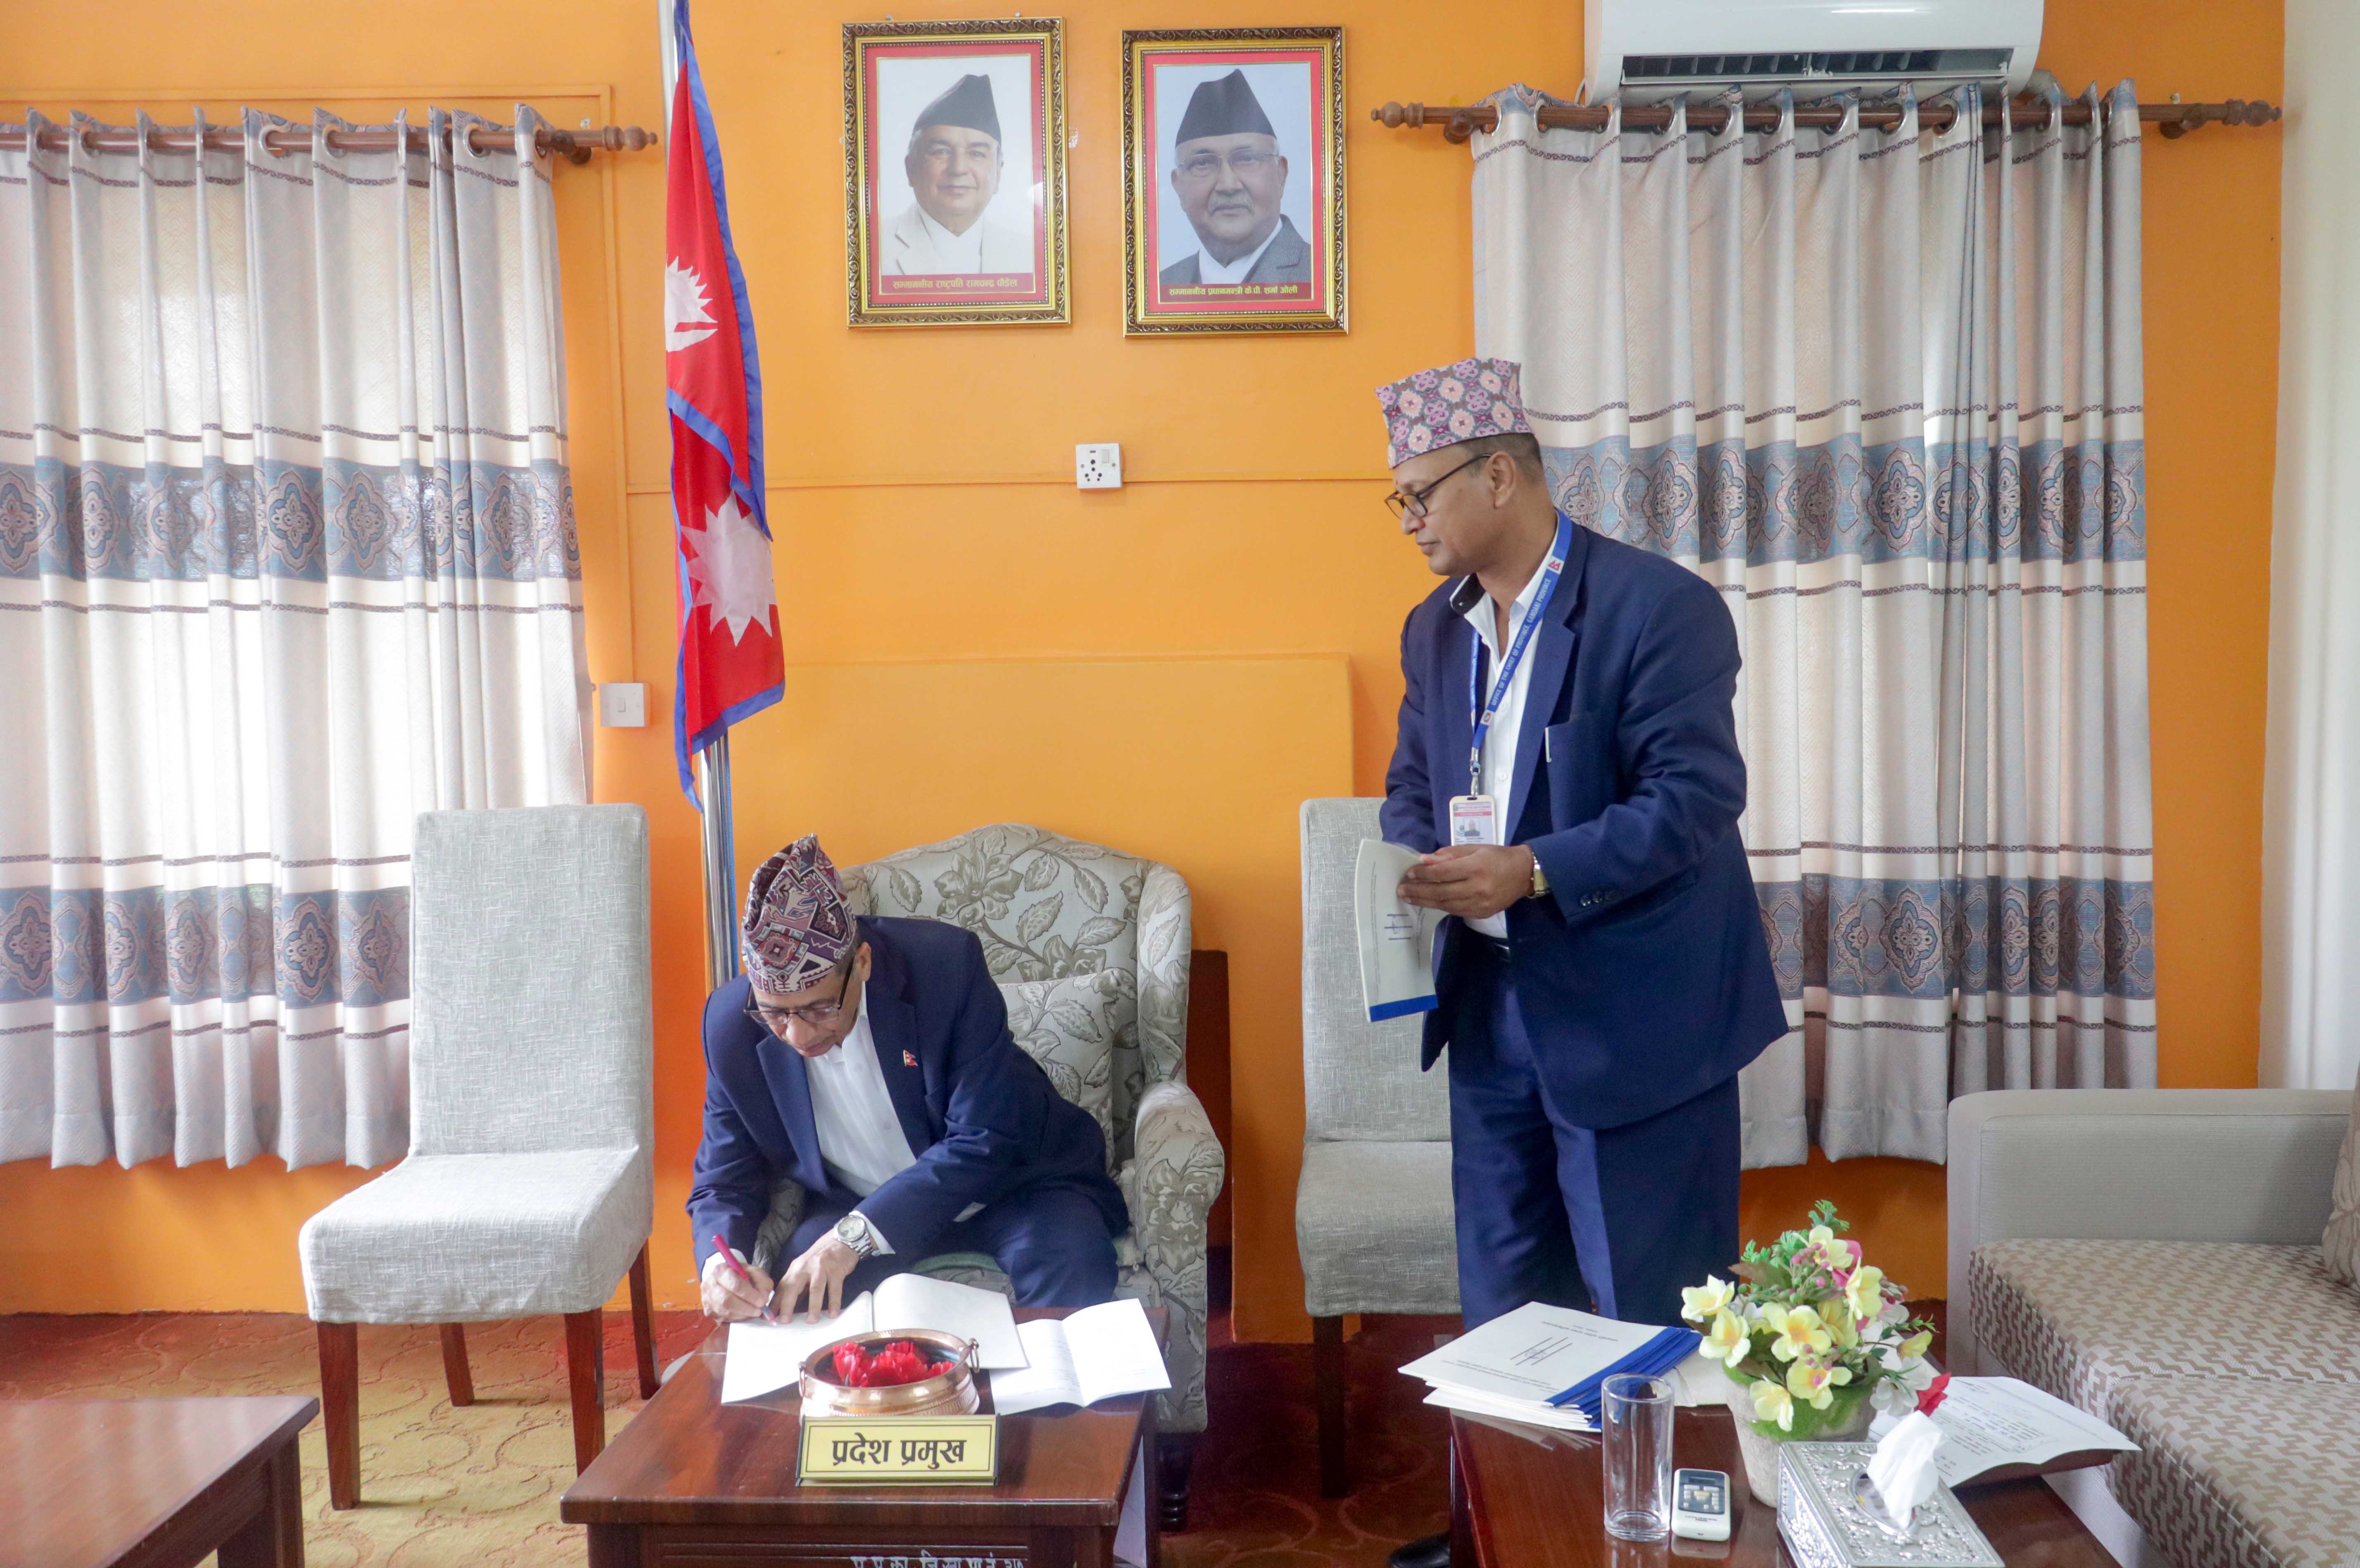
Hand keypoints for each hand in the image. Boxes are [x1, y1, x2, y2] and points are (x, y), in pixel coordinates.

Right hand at [700, 1246, 774, 1321]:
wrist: (722, 1279)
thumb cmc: (739, 1275)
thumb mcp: (753, 1271)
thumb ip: (761, 1281)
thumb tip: (764, 1297)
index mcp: (721, 1270)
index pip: (735, 1284)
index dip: (750, 1295)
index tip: (762, 1301)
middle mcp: (710, 1284)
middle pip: (727, 1300)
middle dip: (746, 1307)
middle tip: (759, 1310)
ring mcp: (707, 1298)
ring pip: (725, 1311)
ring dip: (743, 1314)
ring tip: (754, 1312)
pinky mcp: (708, 1310)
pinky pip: (723, 1318)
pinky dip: (737, 1318)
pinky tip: (745, 1314)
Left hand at [777, 1232, 862, 1323]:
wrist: (841, 1241)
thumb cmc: (821, 1259)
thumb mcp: (805, 1269)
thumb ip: (798, 1286)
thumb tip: (789, 1308)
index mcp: (795, 1269)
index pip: (782, 1287)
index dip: (775, 1303)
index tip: (769, 1318)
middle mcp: (805, 1267)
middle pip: (793, 1287)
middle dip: (787, 1305)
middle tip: (785, 1322)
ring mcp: (821, 1268)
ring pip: (815, 1289)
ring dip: (813, 1306)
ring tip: (811, 1321)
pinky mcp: (836, 1270)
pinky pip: (835, 1288)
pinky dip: (834, 1302)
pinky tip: (833, 1314)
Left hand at [1398, 843, 1535, 919]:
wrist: (1523, 874)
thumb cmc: (1497, 856)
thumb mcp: (1474, 848)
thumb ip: (1449, 855)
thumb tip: (1424, 860)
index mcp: (1475, 867)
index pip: (1443, 872)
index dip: (1424, 874)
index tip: (1409, 873)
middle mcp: (1477, 887)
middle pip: (1441, 891)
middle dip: (1418, 890)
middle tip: (1401, 890)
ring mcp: (1479, 903)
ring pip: (1446, 904)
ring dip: (1425, 901)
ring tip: (1408, 898)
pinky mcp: (1481, 913)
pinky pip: (1455, 911)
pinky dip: (1440, 906)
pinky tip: (1428, 903)